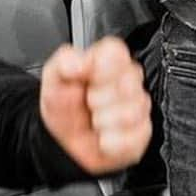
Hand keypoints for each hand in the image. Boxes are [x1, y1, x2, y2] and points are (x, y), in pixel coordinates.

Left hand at [39, 38, 151, 174]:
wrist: (64, 143)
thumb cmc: (64, 108)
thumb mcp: (54, 80)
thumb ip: (64, 61)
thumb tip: (79, 62)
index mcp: (110, 61)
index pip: (118, 51)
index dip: (102, 67)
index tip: (89, 78)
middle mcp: (129, 80)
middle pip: (129, 82)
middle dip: (99, 98)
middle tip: (88, 102)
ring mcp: (138, 106)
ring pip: (131, 111)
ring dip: (105, 122)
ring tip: (95, 122)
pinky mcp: (141, 132)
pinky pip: (133, 137)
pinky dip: (112, 142)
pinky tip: (103, 137)